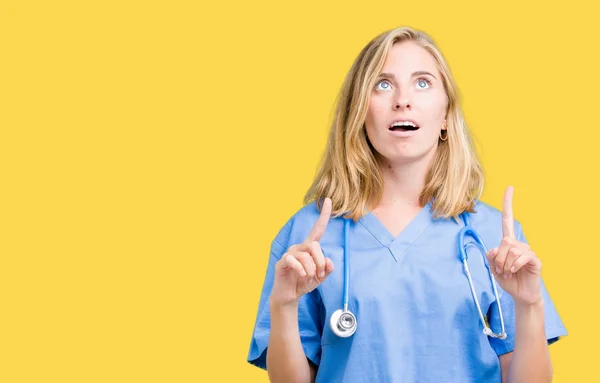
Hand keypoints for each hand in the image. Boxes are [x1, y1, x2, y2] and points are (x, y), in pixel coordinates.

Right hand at [270, 198, 334, 306]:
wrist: (290, 295)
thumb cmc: (304, 283)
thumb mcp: (320, 277)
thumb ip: (327, 269)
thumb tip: (329, 261)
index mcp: (310, 248)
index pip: (318, 229)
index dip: (323, 215)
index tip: (328, 200)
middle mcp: (300, 247)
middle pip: (314, 246)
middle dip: (320, 261)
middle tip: (320, 274)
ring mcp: (290, 253)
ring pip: (305, 255)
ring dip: (312, 269)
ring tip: (310, 277)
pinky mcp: (282, 262)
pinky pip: (293, 260)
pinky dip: (301, 269)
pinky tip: (302, 275)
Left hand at [486, 186, 542, 305]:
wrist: (519, 294)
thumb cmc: (507, 279)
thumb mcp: (492, 267)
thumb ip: (491, 256)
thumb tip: (498, 248)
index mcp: (507, 242)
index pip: (508, 219)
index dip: (508, 203)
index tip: (510, 187)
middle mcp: (518, 243)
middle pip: (504, 242)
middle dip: (498, 258)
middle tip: (500, 270)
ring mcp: (528, 251)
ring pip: (511, 250)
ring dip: (505, 264)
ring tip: (507, 273)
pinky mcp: (535, 259)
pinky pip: (521, 257)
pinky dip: (514, 266)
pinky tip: (515, 272)